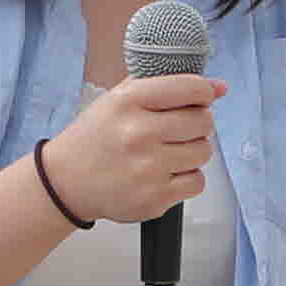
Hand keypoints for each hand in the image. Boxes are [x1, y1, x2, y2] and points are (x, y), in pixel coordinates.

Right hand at [40, 72, 218, 225]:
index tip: (201, 97)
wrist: (66, 183)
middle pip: (204, 122)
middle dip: (198, 123)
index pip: (190, 88)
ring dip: (192, 151)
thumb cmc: (96, 137)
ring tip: (168, 152)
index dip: (203, 92)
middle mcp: (138, 134)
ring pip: (204, 152)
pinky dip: (187, 178)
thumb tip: (220, 87)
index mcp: (129, 101)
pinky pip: (197, 182)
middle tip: (179, 129)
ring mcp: (147, 169)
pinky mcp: (154, 199)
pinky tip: (164, 173)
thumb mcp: (119, 98)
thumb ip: (168, 86)